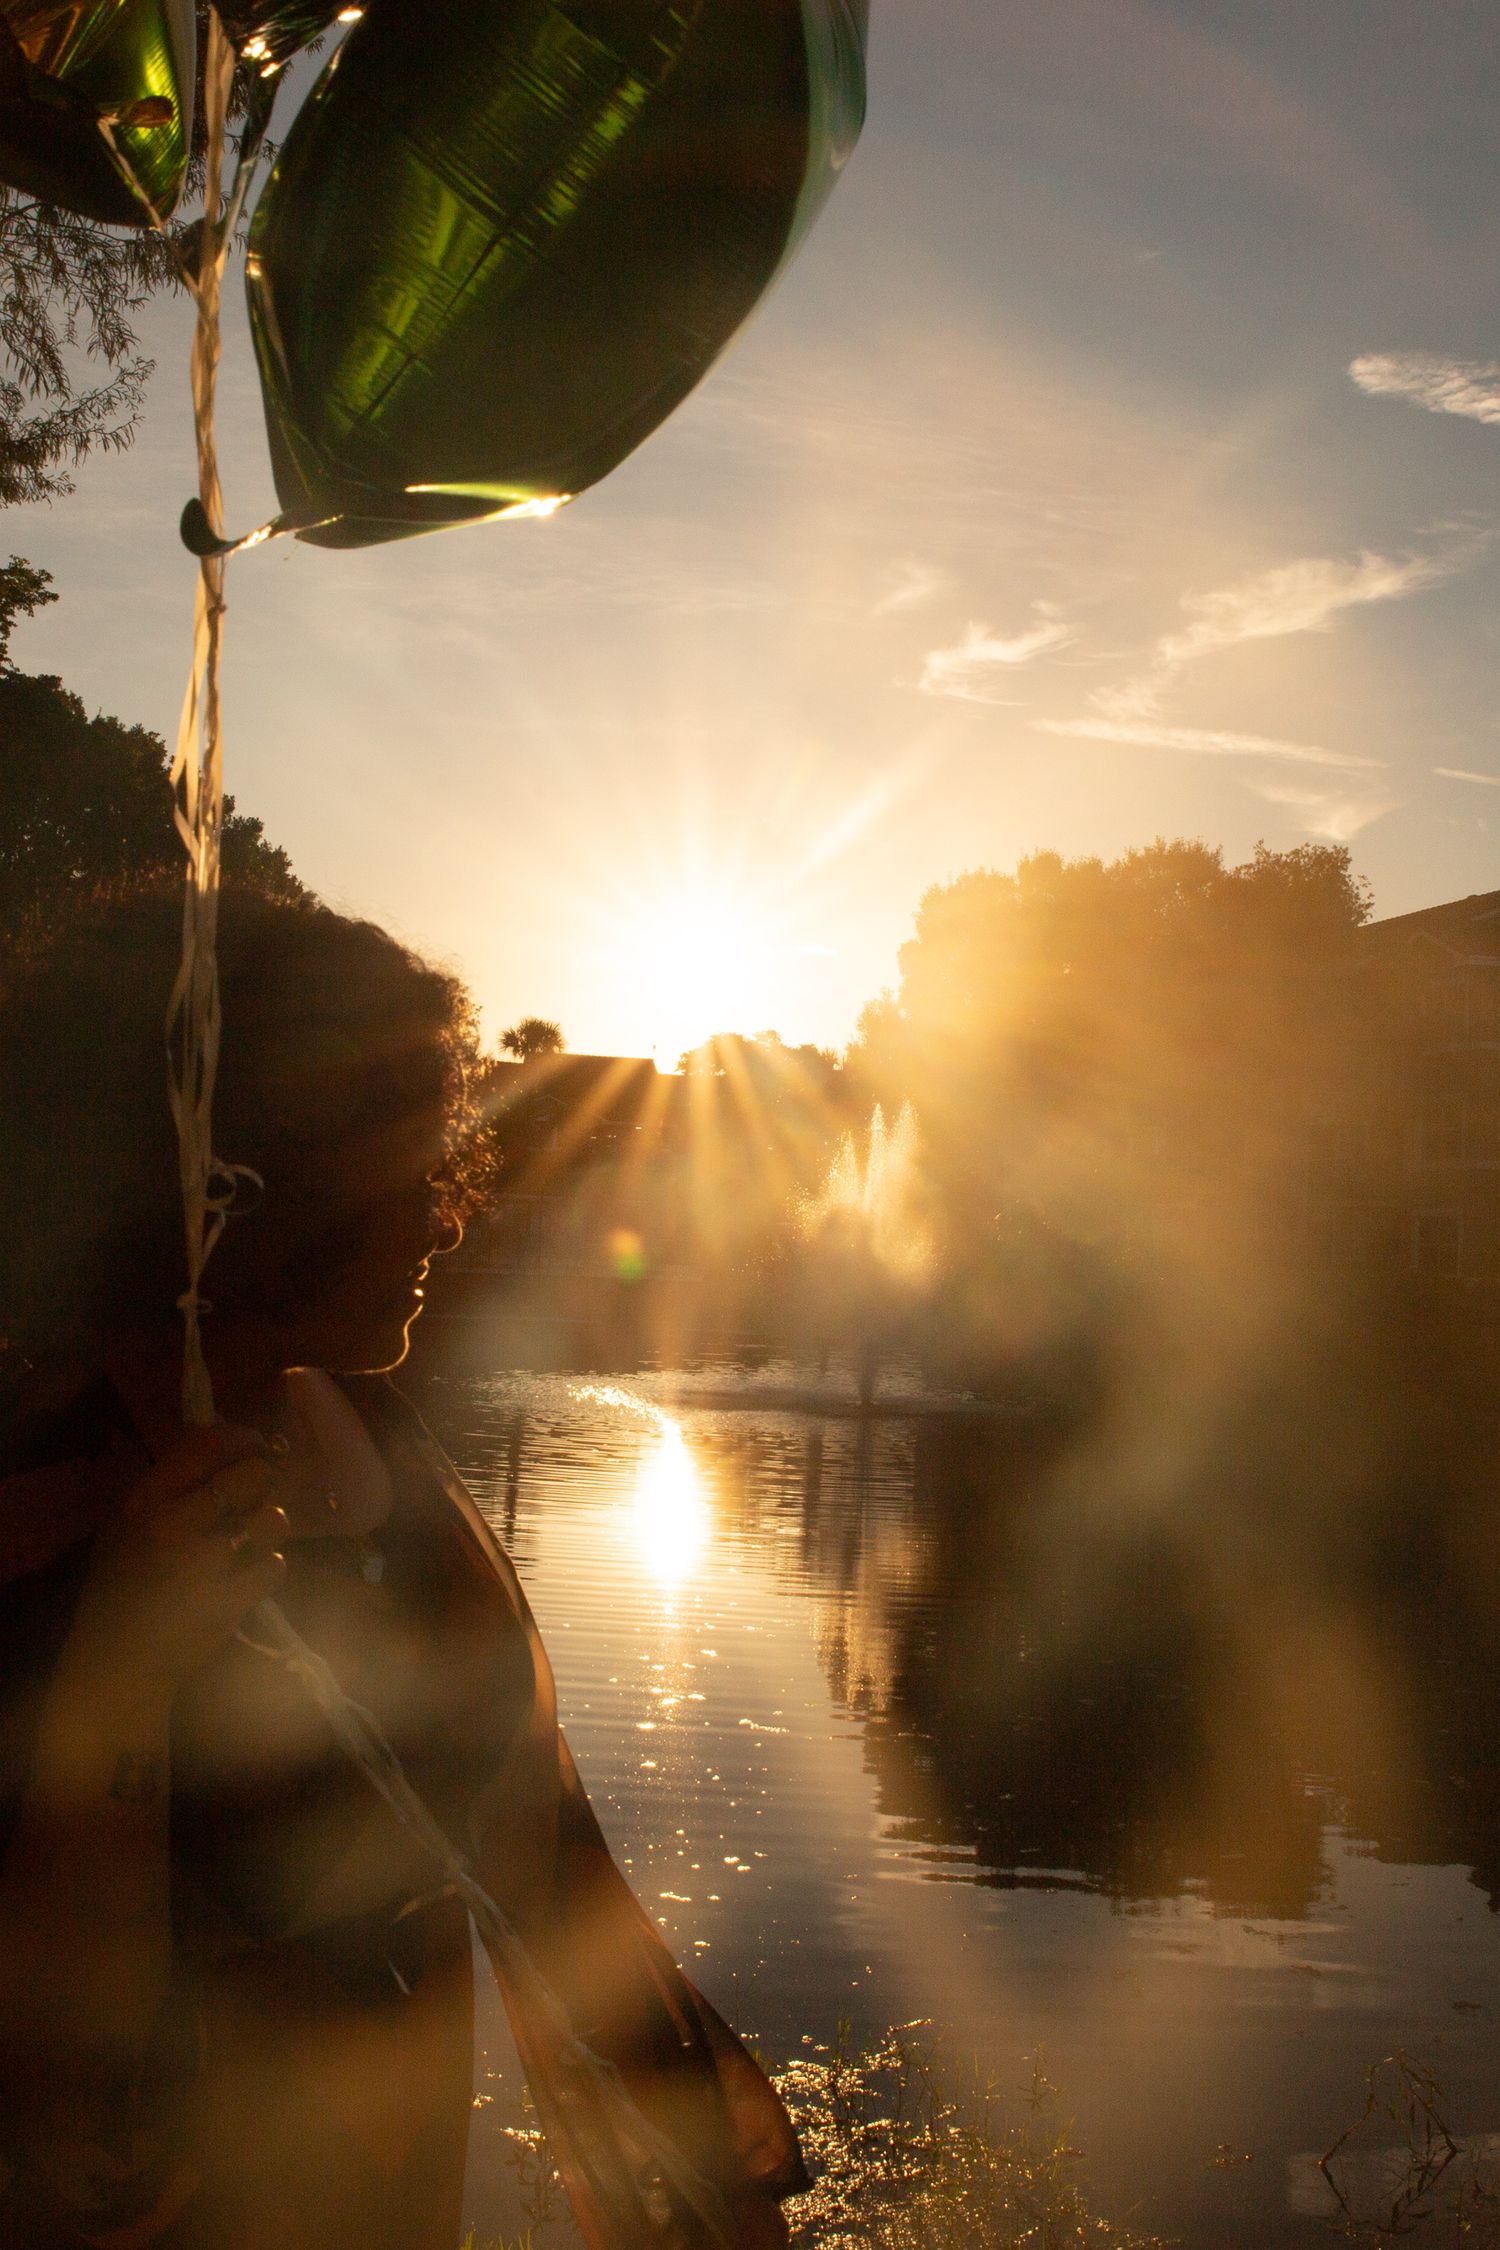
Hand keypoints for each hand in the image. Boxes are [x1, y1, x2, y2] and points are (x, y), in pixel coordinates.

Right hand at [66, 1425, 288, 1695]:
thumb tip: (222, 1438)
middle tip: (252, 1498)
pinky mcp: (229, 1601)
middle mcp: (174, 1525)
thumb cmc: (121, 1589)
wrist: (117, 1663)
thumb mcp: (126, 1525)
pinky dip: (265, 1570)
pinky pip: (275, 1565)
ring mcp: (205, 1565)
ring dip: (267, 1528)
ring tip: (247, 1543)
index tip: (252, 1446)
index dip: (241, 1439)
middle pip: (253, 1476)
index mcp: (144, 1502)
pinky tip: (245, 1579)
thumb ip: (170, 1485)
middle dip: (261, 1483)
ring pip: (272, 1519)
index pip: (206, 1445)